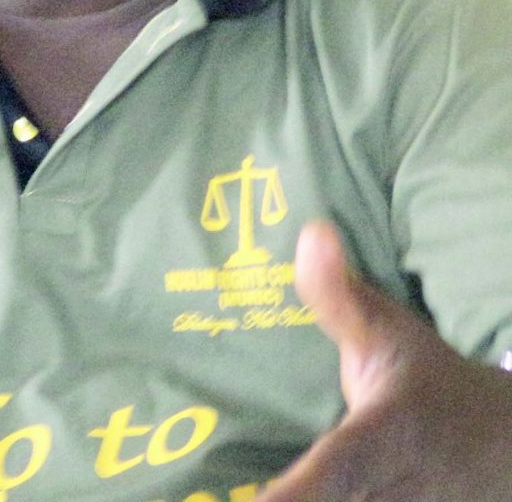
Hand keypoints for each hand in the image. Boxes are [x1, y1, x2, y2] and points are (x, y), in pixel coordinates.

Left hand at [256, 221, 511, 501]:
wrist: (503, 442)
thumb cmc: (425, 377)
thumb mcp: (384, 330)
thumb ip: (336, 295)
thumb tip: (311, 231)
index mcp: (387, 436)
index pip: (338, 470)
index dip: (297, 495)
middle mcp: (398, 492)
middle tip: (222, 497)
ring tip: (228, 496)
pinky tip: (268, 499)